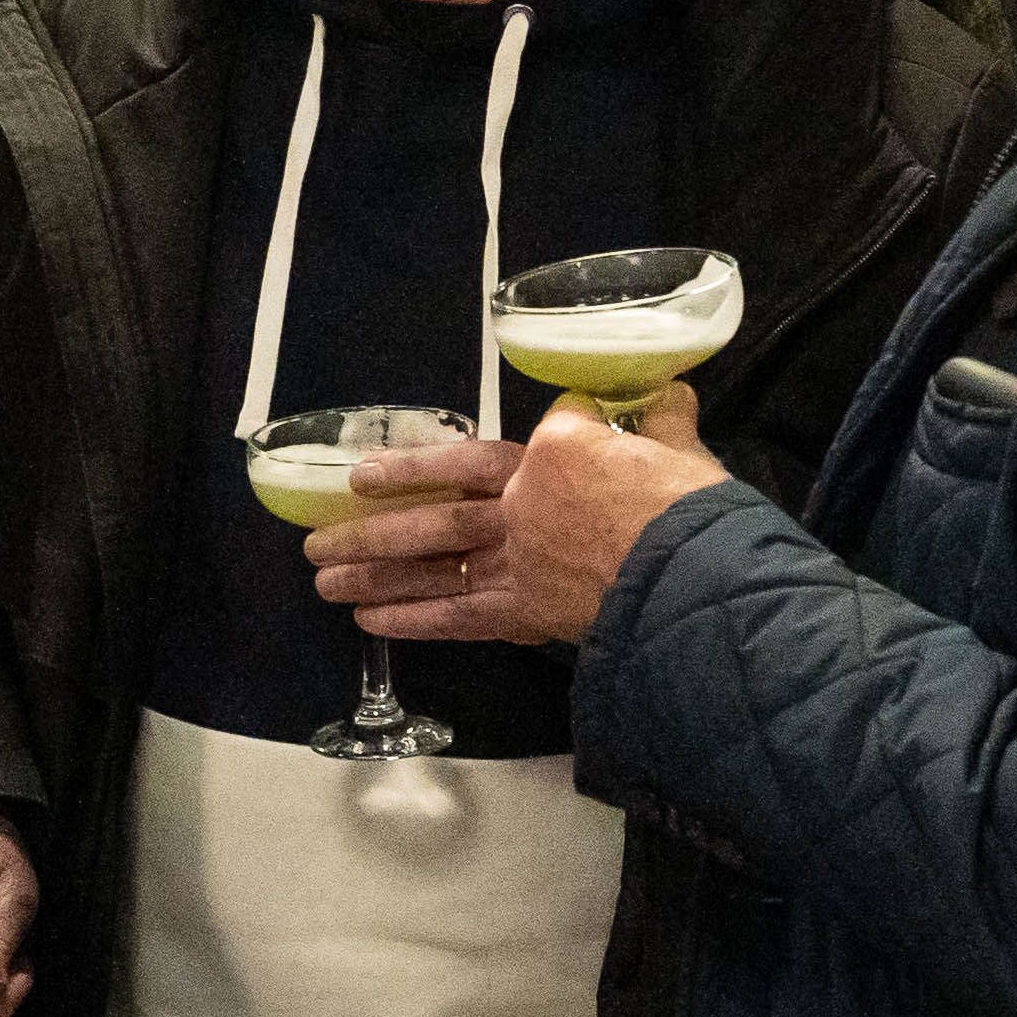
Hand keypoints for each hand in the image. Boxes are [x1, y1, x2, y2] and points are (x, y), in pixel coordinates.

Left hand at [317, 393, 736, 645]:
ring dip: (374, 573)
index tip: (366, 474)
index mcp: (555, 453)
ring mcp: (519, 560)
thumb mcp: (678, 447)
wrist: (699, 570)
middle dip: (372, 529)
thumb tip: (670, 393)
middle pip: (437, 515)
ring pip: (434, 565)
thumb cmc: (694, 506)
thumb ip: (660, 421)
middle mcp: (521, 502)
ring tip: (323, 580)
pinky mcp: (527, 612)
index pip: (481, 457)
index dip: (417, 467)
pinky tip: (371, 623)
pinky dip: (415, 620)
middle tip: (317, 540)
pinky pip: (461, 617)